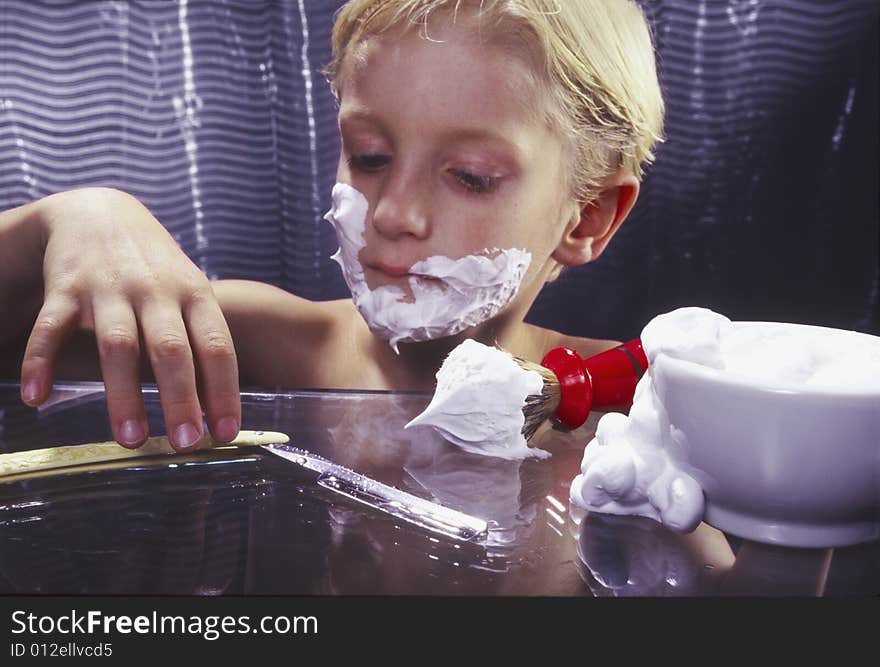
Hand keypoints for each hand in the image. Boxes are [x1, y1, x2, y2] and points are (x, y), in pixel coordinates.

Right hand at [17, 187, 239, 450]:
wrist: (101, 213)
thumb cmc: (157, 270)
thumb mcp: (191, 293)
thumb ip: (204, 341)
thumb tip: (222, 410)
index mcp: (194, 294)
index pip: (217, 346)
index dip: (223, 390)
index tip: (225, 434)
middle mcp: (155, 291)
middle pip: (171, 348)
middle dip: (180, 398)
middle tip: (186, 443)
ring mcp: (109, 288)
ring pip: (118, 345)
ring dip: (124, 394)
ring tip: (130, 440)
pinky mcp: (64, 288)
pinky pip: (51, 329)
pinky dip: (41, 362)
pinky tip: (37, 397)